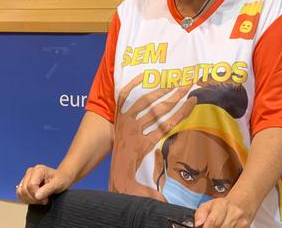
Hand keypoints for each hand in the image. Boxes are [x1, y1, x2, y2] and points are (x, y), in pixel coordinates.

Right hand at [16, 164, 71, 204]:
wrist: (61, 178)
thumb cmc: (61, 180)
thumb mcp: (58, 184)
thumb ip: (47, 189)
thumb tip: (37, 196)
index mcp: (38, 170)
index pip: (30, 185)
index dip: (36, 195)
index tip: (46, 200)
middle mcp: (30, 172)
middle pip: (24, 189)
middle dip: (33, 199)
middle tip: (44, 200)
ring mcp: (26, 177)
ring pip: (20, 192)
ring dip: (30, 200)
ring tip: (40, 200)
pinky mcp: (24, 183)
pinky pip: (19, 194)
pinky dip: (26, 199)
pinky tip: (35, 199)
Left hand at [109, 73, 195, 194]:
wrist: (87, 164)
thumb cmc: (115, 174)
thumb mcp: (132, 185)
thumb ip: (149, 193)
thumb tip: (165, 205)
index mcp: (143, 143)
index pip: (166, 126)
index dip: (182, 113)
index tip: (194, 101)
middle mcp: (135, 129)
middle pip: (159, 110)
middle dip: (175, 96)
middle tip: (189, 84)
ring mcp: (124, 120)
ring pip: (145, 101)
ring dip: (160, 90)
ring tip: (174, 80)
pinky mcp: (115, 114)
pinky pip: (123, 96)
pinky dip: (132, 84)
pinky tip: (143, 76)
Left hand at [194, 197, 252, 227]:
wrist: (240, 206)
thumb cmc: (221, 207)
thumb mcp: (208, 205)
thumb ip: (200, 214)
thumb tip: (197, 224)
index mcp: (223, 205)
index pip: (213, 222)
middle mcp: (234, 213)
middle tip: (209, 227)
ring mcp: (241, 222)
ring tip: (217, 226)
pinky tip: (224, 227)